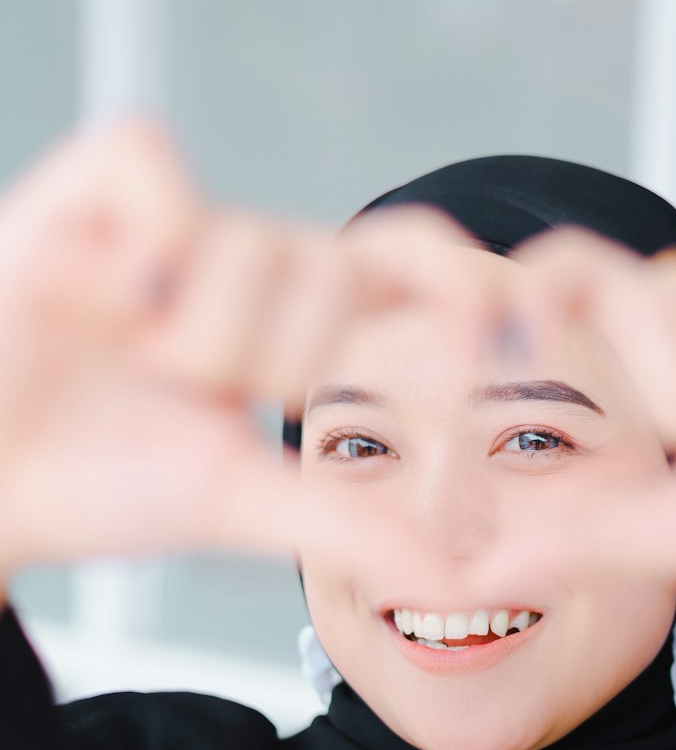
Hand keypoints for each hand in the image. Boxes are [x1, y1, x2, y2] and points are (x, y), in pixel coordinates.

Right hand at [0, 117, 494, 603]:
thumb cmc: (94, 483)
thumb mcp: (237, 500)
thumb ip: (344, 524)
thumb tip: (454, 579)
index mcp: (288, 323)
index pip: (404, 265)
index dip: (464, 281)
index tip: (511, 336)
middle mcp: (240, 258)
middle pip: (328, 267)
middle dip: (265, 357)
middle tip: (181, 390)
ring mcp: (169, 221)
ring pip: (248, 241)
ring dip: (190, 336)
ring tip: (122, 359)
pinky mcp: (91, 191)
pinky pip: (156, 170)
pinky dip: (139, 246)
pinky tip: (100, 297)